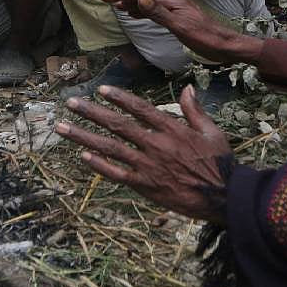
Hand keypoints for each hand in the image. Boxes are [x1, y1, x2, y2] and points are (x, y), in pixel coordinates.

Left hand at [57, 85, 230, 222]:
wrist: (223, 197)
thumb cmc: (219, 164)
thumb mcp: (212, 132)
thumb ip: (195, 110)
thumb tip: (187, 88)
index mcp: (172, 129)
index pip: (140, 109)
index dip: (119, 98)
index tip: (101, 89)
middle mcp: (156, 145)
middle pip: (118, 125)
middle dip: (91, 112)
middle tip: (70, 103)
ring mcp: (148, 166)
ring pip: (111, 148)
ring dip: (84, 136)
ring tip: (63, 127)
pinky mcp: (145, 186)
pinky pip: (117, 174)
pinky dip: (100, 165)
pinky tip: (83, 156)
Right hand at [100, 0, 264, 63]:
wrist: (226, 46)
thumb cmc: (205, 39)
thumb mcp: (180, 27)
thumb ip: (159, 13)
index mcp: (172, 1)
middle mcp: (173, 2)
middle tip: (107, 1)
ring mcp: (176, 9)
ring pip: (150, 2)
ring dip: (133, 3)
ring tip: (118, 7)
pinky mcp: (179, 17)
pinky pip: (156, 10)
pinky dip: (143, 11)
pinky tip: (137, 16)